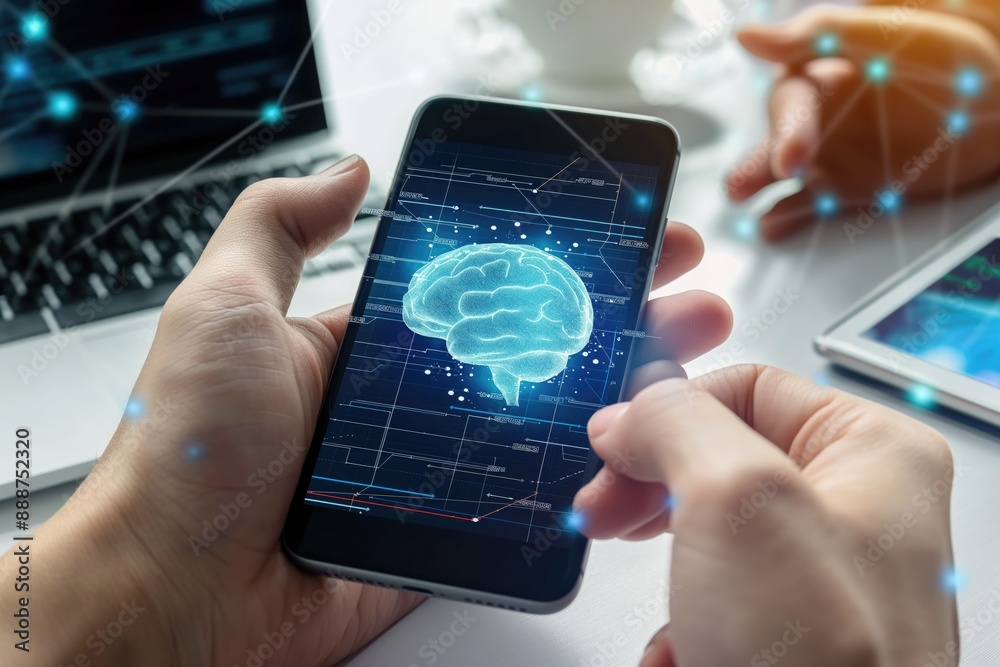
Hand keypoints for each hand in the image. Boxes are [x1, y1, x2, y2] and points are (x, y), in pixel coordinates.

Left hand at [1, 156, 731, 665]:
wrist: (178, 589)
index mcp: (369, 346)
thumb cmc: (191, 446)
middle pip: (529, 354)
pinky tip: (636, 455)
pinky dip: (579, 484)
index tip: (616, 237)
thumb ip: (279, 227)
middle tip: (675, 297)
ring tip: (681, 365)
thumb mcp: (225, 306)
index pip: (483, 292)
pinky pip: (521, 508)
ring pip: (539, 428)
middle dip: (609, 320)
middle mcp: (406, 405)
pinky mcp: (441, 536)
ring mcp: (429, 471)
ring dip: (613, 397)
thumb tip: (347, 171)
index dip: (551, 264)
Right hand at [574, 365, 957, 666]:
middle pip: (717, 454)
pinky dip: (682, 625)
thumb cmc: (825, 666)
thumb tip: (631, 407)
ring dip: (665, 569)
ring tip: (667, 605)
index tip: (615, 445)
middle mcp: (852, 510)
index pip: (745, 385)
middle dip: (651, 488)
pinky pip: (709, 596)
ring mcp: (818, 576)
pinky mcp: (787, 633)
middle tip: (607, 510)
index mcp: (870, 454)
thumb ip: (676, 421)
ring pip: (703, 530)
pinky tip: (690, 650)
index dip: (668, 410)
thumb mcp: (736, 500)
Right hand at [729, 5, 999, 239]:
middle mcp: (817, 118)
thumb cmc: (940, 59)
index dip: (787, 131)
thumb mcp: (879, 35)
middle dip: (761, 164)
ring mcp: (829, 155)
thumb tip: (748, 36)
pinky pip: (812, 204)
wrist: (993, 106)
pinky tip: (772, 225)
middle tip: (741, 187)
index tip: (790, 159)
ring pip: (783, 175)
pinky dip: (789, 216)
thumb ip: (817, 34)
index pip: (791, 103)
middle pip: (777, 141)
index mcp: (818, 75)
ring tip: (746, 204)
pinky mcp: (846, 187)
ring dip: (762, 189)